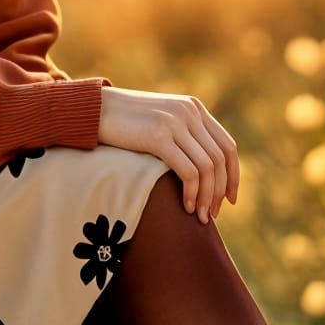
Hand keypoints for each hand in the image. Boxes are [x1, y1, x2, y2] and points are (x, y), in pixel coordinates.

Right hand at [96, 85, 238, 223]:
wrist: (91, 110)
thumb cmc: (123, 122)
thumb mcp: (160, 121)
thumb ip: (182, 134)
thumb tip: (201, 168)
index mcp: (193, 107)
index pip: (227, 146)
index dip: (233, 175)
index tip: (230, 199)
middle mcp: (189, 112)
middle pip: (220, 159)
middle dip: (220, 191)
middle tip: (212, 214)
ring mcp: (175, 122)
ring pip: (207, 168)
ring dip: (207, 197)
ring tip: (200, 217)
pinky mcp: (158, 136)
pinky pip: (188, 171)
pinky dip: (192, 193)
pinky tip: (185, 207)